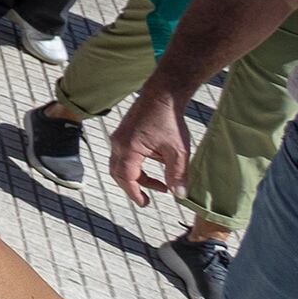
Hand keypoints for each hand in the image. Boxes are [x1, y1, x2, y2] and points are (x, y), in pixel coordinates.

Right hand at [109, 82, 192, 205]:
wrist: (163, 94)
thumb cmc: (170, 120)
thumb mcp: (178, 151)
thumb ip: (177, 175)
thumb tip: (179, 195)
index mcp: (128, 149)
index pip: (126, 178)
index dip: (135, 193)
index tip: (145, 204)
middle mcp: (119, 143)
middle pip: (118, 173)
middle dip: (133, 187)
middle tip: (148, 198)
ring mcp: (119, 137)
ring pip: (121, 164)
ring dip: (137, 175)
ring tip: (161, 181)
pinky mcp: (124, 132)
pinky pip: (125, 154)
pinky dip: (138, 164)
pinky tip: (157, 161)